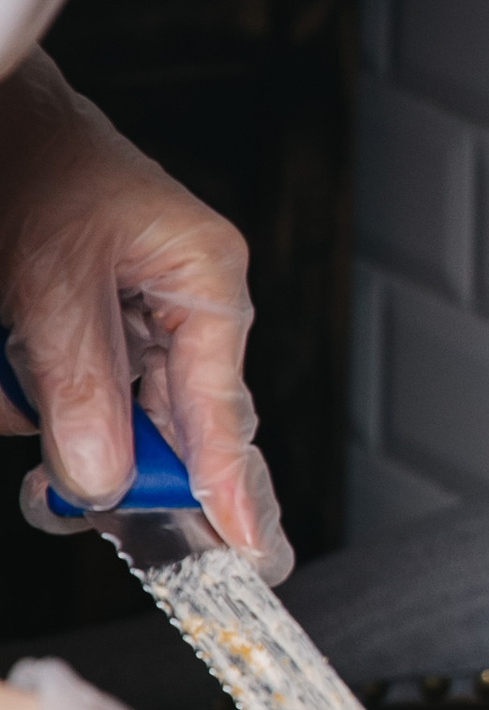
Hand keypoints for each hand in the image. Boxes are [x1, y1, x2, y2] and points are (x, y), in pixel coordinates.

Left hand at [0, 55, 289, 574]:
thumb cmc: (33, 159)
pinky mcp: (88, 332)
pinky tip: (0, 353)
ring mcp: (135, 324)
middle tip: (70, 497)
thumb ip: (79, 384)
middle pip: (170, 428)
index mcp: (205, 280)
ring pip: (105, 417)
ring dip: (37, 402)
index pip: (222, 408)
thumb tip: (102, 479)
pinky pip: (64, 394)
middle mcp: (183, 308)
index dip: (227, 485)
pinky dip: (17, 383)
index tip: (243, 550)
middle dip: (105, 449)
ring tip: (4, 350)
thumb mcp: (50, 279)